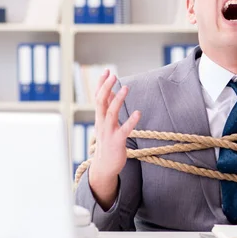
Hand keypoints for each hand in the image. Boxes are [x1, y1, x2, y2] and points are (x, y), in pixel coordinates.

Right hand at [88, 69, 140, 209]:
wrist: (104, 166)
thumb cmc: (108, 142)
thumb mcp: (106, 123)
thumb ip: (109, 108)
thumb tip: (113, 92)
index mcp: (99, 117)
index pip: (97, 97)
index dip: (101, 84)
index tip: (107, 71)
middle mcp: (101, 123)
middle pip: (101, 102)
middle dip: (106, 88)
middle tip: (113, 75)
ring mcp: (108, 132)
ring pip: (111, 113)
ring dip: (118, 100)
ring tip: (125, 87)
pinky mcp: (117, 142)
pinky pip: (124, 130)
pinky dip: (130, 121)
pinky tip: (138, 113)